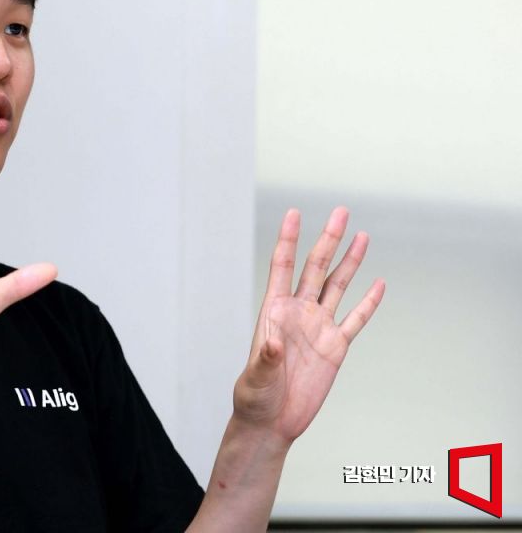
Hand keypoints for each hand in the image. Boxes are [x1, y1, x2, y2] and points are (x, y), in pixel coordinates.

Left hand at [233, 207, 384, 443]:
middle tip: (341, 211)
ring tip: (361, 234)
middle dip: (328, 240)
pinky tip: (379, 283)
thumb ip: (264, 359)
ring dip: (350, 262)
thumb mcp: (256, 378)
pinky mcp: (335, 348)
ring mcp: (318, 328)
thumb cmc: (255, 398)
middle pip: (315, 268)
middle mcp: (298, 313)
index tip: (294, 212)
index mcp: (274, 312)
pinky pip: (356, 320)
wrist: (272, 422)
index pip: (282, 267)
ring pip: (337, 287)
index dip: (288, 239)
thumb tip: (272, 342)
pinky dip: (369, 303)